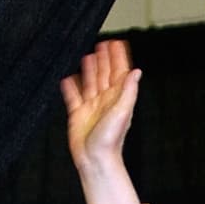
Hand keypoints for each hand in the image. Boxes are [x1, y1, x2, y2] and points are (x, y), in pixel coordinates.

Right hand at [60, 40, 143, 203]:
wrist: (95, 161)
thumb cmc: (110, 140)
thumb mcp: (122, 112)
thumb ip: (128, 91)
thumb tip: (137, 71)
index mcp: (116, 99)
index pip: (119, 73)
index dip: (118, 58)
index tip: (117, 43)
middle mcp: (104, 101)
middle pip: (104, 74)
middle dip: (104, 59)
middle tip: (103, 43)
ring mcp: (90, 107)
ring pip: (89, 82)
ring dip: (89, 68)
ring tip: (87, 55)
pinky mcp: (77, 115)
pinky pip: (72, 96)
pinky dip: (69, 86)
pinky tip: (67, 77)